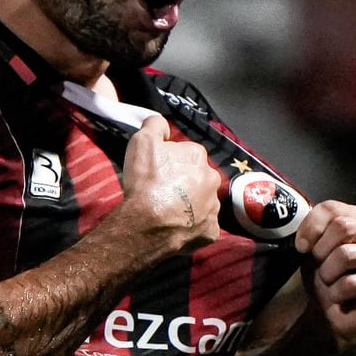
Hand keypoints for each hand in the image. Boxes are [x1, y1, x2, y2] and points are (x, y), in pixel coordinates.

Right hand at [120, 114, 220, 253]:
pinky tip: (176, 225)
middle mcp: (212, 178)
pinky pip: (203, 225)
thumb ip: (154, 125)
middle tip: (162, 190)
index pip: (186, 152)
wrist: (148, 224)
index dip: (170, 160)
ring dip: (190, 203)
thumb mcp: (142, 141)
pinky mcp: (211, 230)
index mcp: (197, 156)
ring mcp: (214, 207)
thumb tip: (162, 125)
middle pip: (197, 176)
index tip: (157, 169)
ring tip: (168, 210)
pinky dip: (192, 225)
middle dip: (184, 181)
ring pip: (202, 200)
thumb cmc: (146, 181)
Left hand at [295, 200, 355, 351]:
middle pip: (343, 227)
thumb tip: (304, 241)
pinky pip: (351, 283)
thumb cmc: (325, 272)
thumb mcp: (312, 246)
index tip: (301, 247)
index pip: (332, 209)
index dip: (310, 228)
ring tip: (331, 281)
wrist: (332, 309)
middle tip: (320, 266)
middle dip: (321, 251)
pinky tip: (339, 296)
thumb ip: (312, 230)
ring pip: (346, 254)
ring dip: (328, 273)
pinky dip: (336, 293)